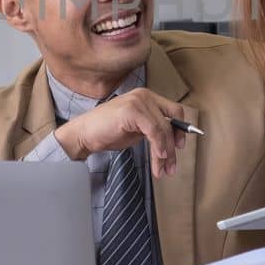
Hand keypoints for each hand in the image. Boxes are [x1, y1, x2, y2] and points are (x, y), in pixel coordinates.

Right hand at [52, 88, 186, 177]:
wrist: (84, 134)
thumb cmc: (107, 132)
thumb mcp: (137, 130)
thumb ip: (153, 130)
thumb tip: (172, 141)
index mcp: (147, 97)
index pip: (174, 110)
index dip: (180, 129)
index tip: (180, 147)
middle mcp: (145, 96)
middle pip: (172, 120)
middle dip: (173, 146)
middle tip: (171, 165)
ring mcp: (139, 101)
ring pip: (163, 129)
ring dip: (166, 153)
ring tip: (163, 169)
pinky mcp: (133, 111)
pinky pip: (154, 131)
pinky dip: (159, 146)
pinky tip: (158, 158)